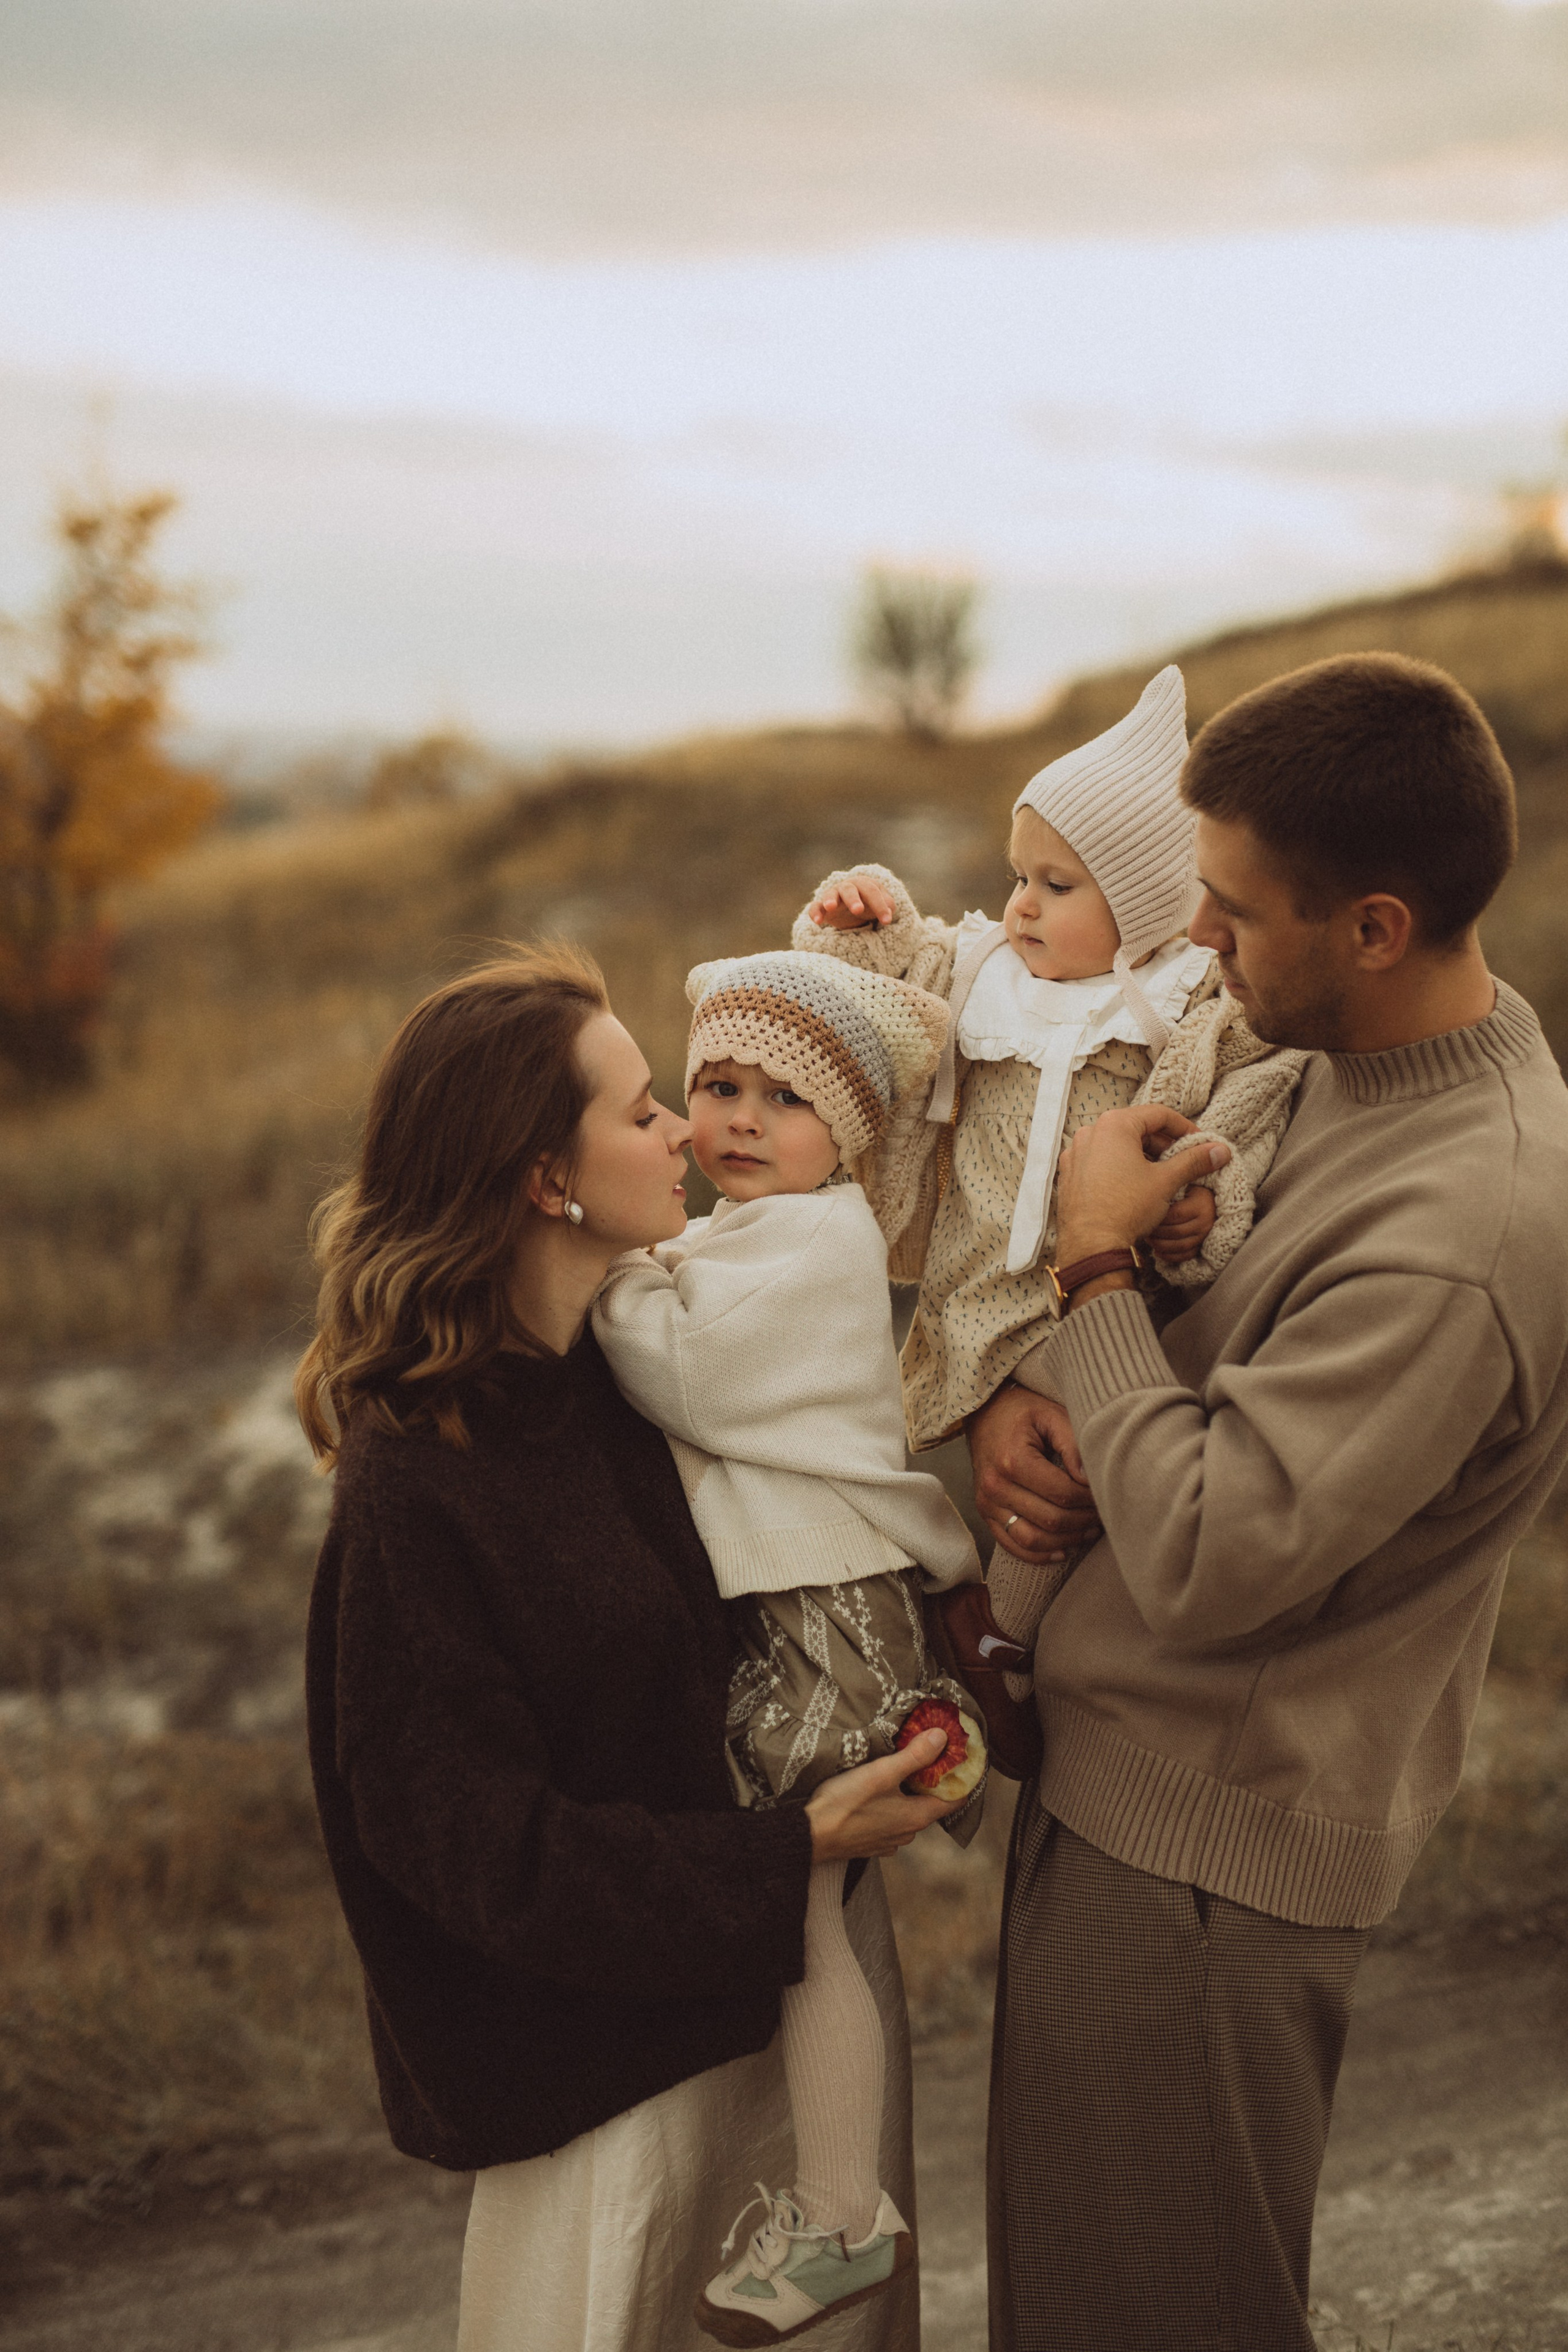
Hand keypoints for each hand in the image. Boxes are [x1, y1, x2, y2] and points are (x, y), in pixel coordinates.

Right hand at [805, 1733, 963, 1859]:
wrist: (808, 1835)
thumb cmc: (845, 1803)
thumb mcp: (882, 1773)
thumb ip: (914, 1756)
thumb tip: (942, 1738)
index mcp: (917, 1817)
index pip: (954, 1799)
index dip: (960, 1779)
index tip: (959, 1758)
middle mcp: (907, 1833)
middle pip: (930, 1804)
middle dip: (931, 1781)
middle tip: (925, 1754)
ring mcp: (888, 1842)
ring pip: (907, 1813)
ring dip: (907, 1794)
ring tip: (897, 1770)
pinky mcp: (869, 1844)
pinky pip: (888, 1822)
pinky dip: (889, 1807)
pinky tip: (875, 1794)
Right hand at [807, 874, 896, 931]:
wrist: (851, 908)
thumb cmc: (869, 904)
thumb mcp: (880, 904)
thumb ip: (887, 905)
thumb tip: (890, 910)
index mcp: (863, 884)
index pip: (872, 892)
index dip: (880, 905)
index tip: (887, 921)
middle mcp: (847, 887)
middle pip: (850, 890)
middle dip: (853, 899)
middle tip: (858, 910)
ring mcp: (833, 896)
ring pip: (830, 894)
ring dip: (830, 899)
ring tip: (831, 907)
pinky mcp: (821, 907)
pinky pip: (815, 907)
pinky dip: (815, 912)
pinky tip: (818, 921)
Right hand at [967, 1386, 1100, 1563]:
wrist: (985, 1414)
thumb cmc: (1022, 1413)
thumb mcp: (1051, 1415)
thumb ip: (1073, 1444)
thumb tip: (1089, 1479)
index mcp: (1012, 1461)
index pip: (1062, 1494)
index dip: (1089, 1499)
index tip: (1103, 1494)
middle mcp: (995, 1486)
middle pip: (1050, 1520)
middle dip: (1083, 1521)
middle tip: (1102, 1514)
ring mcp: (987, 1504)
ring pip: (1033, 1540)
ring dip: (1066, 1541)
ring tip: (1088, 1531)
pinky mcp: (985, 1514)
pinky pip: (1013, 1546)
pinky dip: (1040, 1555)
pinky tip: (1063, 1550)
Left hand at [1055, 1104, 1229, 1264]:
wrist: (1092, 1245)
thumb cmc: (1127, 1208)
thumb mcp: (1166, 1181)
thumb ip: (1194, 1161)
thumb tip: (1220, 1150)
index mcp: (1114, 1124)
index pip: (1158, 1114)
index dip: (1184, 1127)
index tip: (1198, 1143)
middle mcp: (1090, 1132)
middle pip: (1136, 1128)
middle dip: (1163, 1144)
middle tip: (1183, 1161)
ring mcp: (1075, 1154)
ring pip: (1117, 1146)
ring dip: (1142, 1156)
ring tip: (1161, 1176)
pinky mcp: (1069, 1174)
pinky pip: (1099, 1162)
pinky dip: (1119, 1167)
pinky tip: (1134, 1187)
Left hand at [1150, 1182, 1217, 1264]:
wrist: (1208, 1201)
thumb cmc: (1189, 1190)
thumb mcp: (1183, 1182)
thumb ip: (1173, 1180)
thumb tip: (1151, 1176)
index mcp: (1200, 1205)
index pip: (1175, 1214)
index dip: (1159, 1216)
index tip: (1145, 1212)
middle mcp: (1205, 1222)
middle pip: (1176, 1232)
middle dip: (1156, 1231)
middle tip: (1142, 1226)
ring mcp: (1204, 1236)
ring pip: (1180, 1246)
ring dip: (1160, 1244)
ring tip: (1147, 1238)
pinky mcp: (1201, 1246)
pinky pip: (1185, 1256)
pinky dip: (1169, 1256)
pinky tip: (1156, 1251)